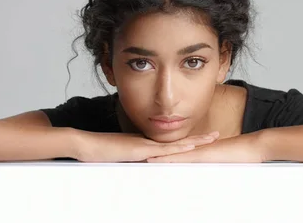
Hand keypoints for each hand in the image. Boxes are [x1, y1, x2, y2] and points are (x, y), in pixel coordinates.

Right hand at [73, 130, 219, 161]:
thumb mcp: (119, 158)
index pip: (170, 144)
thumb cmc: (99, 153)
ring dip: (194, 140)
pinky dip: (178, 148)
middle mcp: (149, 141)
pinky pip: (163, 149)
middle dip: (198, 138)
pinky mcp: (141, 149)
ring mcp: (146, 144)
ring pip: (176, 142)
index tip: (200, 140)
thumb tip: (137, 166)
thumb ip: (130, 161)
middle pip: (178, 140)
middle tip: (215, 135)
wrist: (87, 145)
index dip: (186, 141)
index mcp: (145, 143)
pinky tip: (191, 146)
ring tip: (211, 139)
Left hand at [146, 132, 264, 162]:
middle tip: (136, 157)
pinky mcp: (200, 155)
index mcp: (198, 152)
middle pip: (170, 152)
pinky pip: (180, 158)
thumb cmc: (242, 155)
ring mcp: (196, 152)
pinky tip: (154, 162)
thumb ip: (212, 165)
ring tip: (138, 159)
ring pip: (170, 154)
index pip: (176, 154)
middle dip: (154, 154)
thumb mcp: (222, 162)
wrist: (254, 146)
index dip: (162, 155)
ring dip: (155, 157)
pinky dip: (166, 159)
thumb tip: (206, 172)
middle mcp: (194, 150)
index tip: (148, 157)